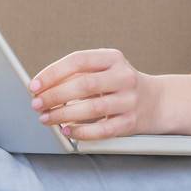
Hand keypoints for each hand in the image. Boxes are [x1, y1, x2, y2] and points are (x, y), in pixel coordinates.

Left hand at [29, 48, 162, 141]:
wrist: (157, 101)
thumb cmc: (119, 84)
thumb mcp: (104, 69)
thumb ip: (77, 74)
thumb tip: (40, 87)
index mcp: (113, 58)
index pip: (78, 60)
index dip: (53, 73)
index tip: (34, 85)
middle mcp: (124, 77)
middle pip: (84, 85)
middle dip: (54, 96)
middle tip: (36, 104)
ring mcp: (130, 100)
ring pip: (91, 108)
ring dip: (63, 115)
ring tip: (46, 118)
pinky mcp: (131, 122)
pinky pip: (102, 130)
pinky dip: (81, 132)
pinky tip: (67, 131)